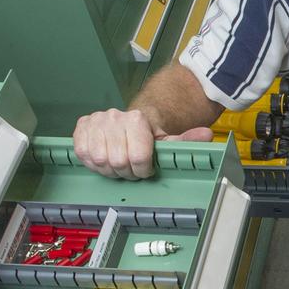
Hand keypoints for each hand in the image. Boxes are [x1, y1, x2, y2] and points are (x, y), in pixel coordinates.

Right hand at [73, 109, 212, 179]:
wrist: (126, 121)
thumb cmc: (146, 134)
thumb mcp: (167, 139)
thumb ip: (186, 139)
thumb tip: (207, 135)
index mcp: (137, 119)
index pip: (139, 158)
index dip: (143, 170)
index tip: (146, 169)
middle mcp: (114, 117)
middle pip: (118, 162)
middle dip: (126, 172)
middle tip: (131, 168)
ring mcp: (96, 121)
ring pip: (100, 161)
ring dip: (109, 169)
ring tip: (118, 163)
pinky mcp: (81, 127)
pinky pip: (83, 154)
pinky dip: (93, 163)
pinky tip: (103, 158)